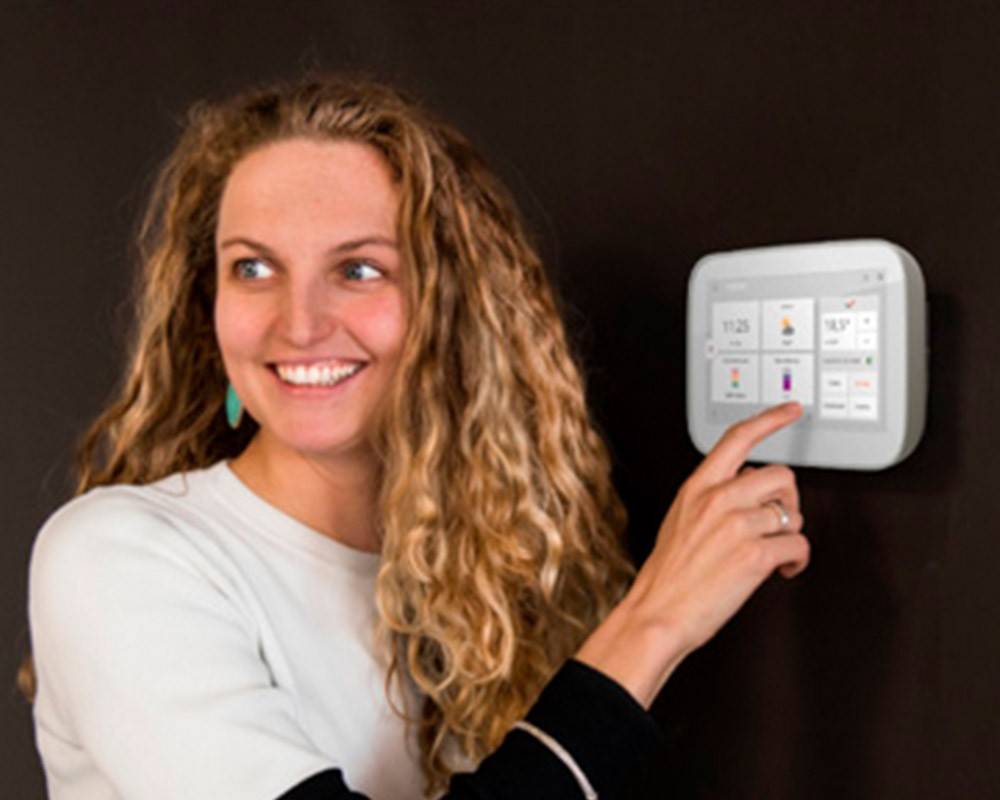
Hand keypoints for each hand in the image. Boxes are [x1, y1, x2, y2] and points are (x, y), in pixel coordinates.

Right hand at [576, 402, 808, 707]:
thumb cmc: (667, 577)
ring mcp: (737, 526)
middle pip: (780, 475)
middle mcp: (718, 499)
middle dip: (789, 500)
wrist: (657, 614)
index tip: (790, 410)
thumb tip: (746, 491)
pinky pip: (798, 544)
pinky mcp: (754, 555)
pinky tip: (783, 569)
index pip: (738, 438)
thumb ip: (710, 499)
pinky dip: (798, 560)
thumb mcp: (679, 521)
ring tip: (777, 551)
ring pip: (793, 512)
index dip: (771, 419)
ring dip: (792, 534)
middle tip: (779, 521)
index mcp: (698, 487)